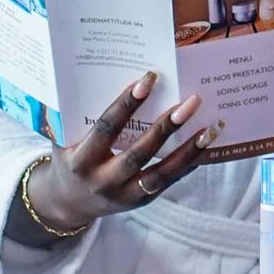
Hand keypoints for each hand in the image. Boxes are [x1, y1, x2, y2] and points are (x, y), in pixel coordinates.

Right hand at [22, 72, 227, 233]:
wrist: (68, 202)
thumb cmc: (68, 158)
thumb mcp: (62, 138)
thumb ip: (72, 112)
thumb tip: (90, 70)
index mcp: (80, 161)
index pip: (106, 129)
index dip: (126, 104)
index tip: (148, 80)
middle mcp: (102, 181)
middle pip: (138, 153)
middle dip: (165, 126)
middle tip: (190, 101)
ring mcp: (124, 195)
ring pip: (160, 173)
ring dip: (187, 150)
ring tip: (211, 128)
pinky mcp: (141, 201)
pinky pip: (168, 182)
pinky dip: (188, 163)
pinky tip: (205, 145)